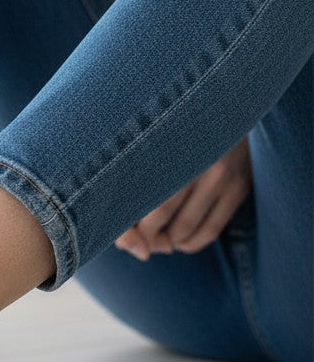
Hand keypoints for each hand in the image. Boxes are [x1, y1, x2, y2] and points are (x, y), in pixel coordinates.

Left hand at [115, 137, 252, 259]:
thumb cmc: (172, 139)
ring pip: (183, 229)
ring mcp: (217, 171)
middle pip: (156, 215)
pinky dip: (189, 244)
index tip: (124, 232)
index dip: (123, 224)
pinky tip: (180, 239)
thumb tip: (137, 251)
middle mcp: (188, 155)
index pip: (131, 195)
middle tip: (142, 239)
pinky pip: (209, 231)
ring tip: (161, 238)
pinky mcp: (238, 185)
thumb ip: (128, 198)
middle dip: (145, 237)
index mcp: (157, 141)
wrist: (227, 110)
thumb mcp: (146, 153)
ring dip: (167, 243)